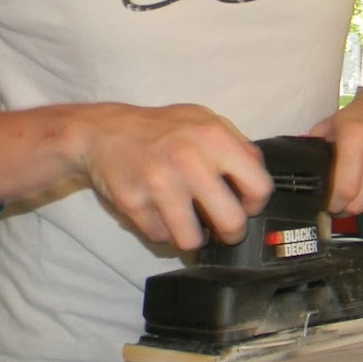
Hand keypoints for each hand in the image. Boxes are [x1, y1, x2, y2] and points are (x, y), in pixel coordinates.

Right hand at [78, 103, 271, 249]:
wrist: (104, 132)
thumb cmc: (162, 129)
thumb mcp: (206, 121)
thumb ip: (237, 147)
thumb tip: (259, 180)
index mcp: (215, 137)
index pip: (259, 186)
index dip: (255, 204)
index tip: (246, 207)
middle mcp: (189, 160)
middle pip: (231, 222)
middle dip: (231, 233)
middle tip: (223, 230)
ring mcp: (160, 183)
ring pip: (193, 240)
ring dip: (194, 237)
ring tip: (189, 224)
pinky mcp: (134, 203)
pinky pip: (161, 237)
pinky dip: (163, 231)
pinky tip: (160, 213)